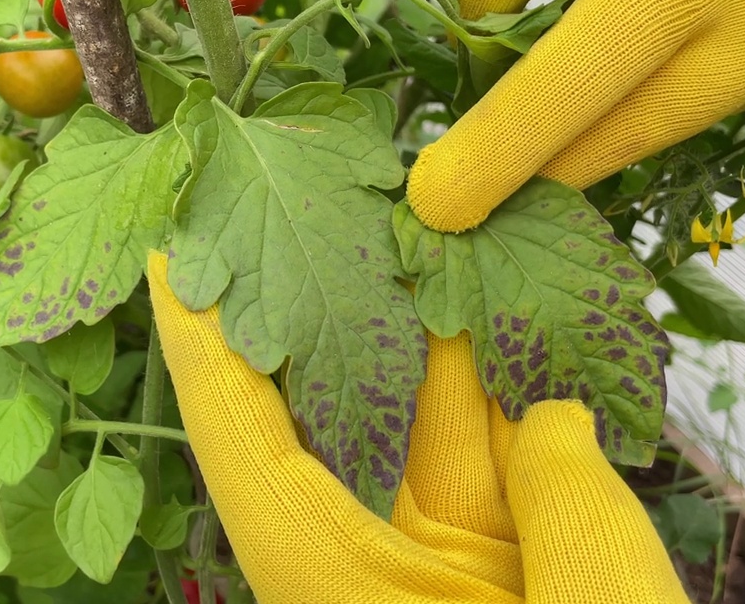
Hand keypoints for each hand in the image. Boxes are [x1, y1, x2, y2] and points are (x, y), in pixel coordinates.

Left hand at [147, 252, 688, 603]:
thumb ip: (567, 512)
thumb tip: (551, 421)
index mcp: (336, 577)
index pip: (243, 436)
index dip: (205, 336)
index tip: (176, 243)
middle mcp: (365, 547)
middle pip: (323, 389)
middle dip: (321, 284)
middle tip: (321, 181)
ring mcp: (427, 536)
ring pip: (408, 392)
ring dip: (413, 301)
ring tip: (416, 199)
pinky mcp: (487, 534)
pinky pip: (478, 427)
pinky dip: (488, 356)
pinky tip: (502, 279)